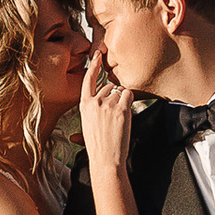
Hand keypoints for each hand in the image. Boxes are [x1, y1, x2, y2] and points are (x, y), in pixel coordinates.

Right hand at [79, 48, 134, 181]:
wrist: (106, 160)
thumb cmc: (98, 145)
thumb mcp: (86, 125)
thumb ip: (90, 111)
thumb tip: (88, 111)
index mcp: (84, 104)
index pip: (88, 79)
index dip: (93, 65)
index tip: (97, 54)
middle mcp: (94, 101)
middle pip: (109, 86)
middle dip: (114, 95)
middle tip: (114, 114)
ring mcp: (107, 105)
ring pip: (120, 90)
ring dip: (123, 100)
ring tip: (118, 118)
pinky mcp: (121, 109)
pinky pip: (128, 95)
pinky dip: (130, 101)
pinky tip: (126, 114)